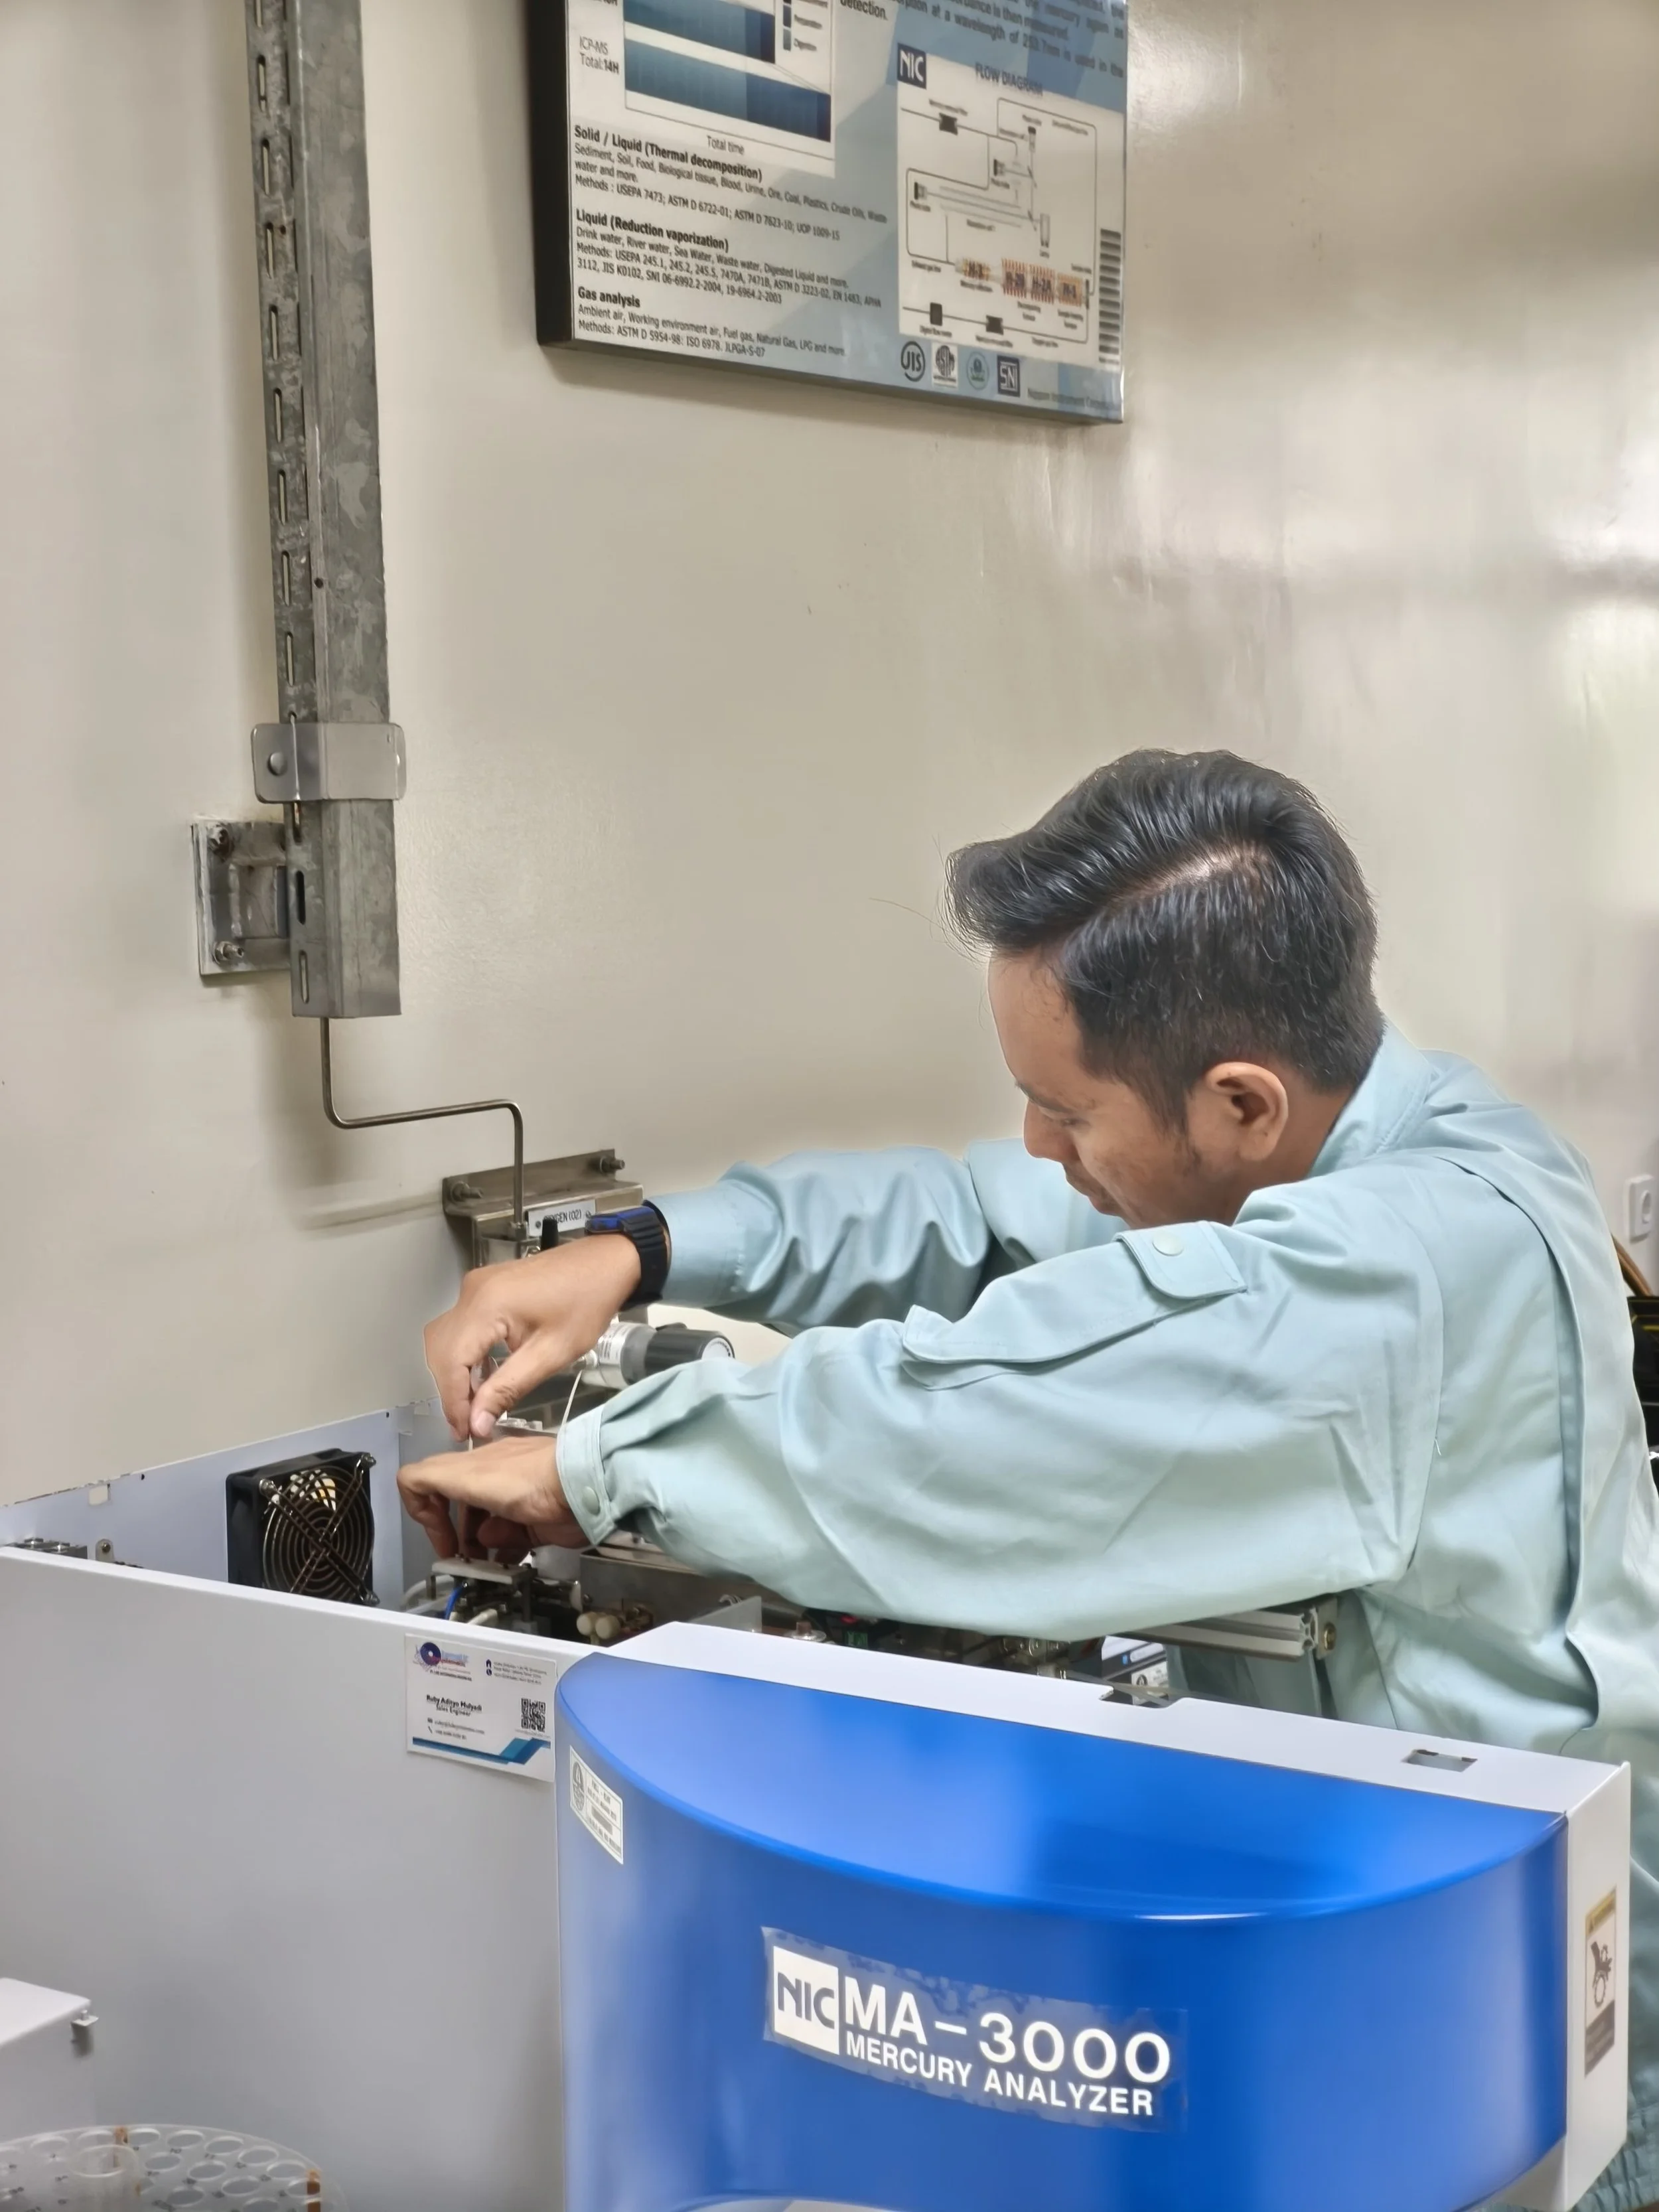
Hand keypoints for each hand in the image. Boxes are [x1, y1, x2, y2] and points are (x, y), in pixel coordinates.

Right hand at [397, 1433, 586, 1560]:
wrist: (584, 1488)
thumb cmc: (528, 1480)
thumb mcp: (471, 1476)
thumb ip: (436, 1480)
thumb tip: (439, 1514)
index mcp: (471, 1466)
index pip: (427, 1479)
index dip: (422, 1509)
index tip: (438, 1536)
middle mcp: (488, 1481)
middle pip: (454, 1508)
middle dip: (452, 1535)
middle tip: (458, 1558)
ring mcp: (513, 1502)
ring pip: (482, 1528)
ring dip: (476, 1548)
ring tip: (484, 1566)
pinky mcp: (534, 1522)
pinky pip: (509, 1541)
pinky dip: (503, 1554)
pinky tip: (508, 1563)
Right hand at [424, 1235, 642, 1440]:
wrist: (605, 1261)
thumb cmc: (586, 1304)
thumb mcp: (551, 1353)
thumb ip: (508, 1389)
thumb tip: (477, 1424)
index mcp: (486, 1306)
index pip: (451, 1363)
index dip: (453, 1402)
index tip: (463, 1433)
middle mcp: (471, 1293)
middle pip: (441, 1351)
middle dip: (451, 1391)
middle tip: (471, 1424)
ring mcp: (475, 1286)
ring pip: (445, 1339)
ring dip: (455, 1374)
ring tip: (477, 1406)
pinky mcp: (484, 1287)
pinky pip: (460, 1326)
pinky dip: (465, 1354)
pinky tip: (485, 1376)